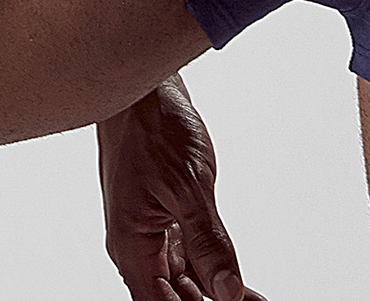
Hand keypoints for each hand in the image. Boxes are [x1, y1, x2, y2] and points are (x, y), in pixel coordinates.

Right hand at [97, 74, 267, 300]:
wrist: (147, 90)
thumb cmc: (153, 128)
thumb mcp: (187, 187)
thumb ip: (207, 243)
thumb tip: (226, 291)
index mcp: (132, 247)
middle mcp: (138, 244)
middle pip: (174, 297)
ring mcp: (152, 228)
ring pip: (184, 276)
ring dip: (216, 290)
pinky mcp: (166, 211)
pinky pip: (189, 250)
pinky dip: (213, 264)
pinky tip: (238, 279)